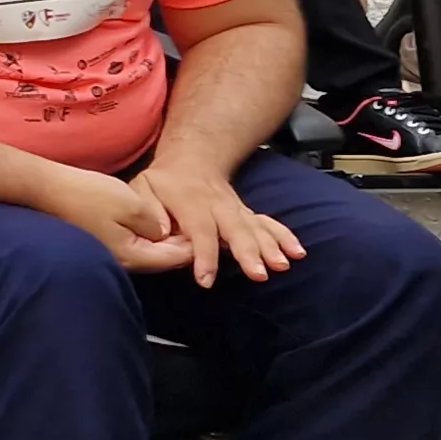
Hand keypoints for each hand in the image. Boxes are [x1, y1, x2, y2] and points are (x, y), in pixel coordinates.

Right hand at [33, 165, 194, 273]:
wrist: (49, 189)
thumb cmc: (89, 194)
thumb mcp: (131, 204)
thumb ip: (157, 224)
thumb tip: (168, 234)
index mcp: (133, 256)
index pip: (176, 257)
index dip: (198, 246)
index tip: (216, 233)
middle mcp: (125, 262)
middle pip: (166, 259)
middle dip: (188, 246)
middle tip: (210, 229)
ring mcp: (115, 254)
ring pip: (154, 252)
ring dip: (171, 241)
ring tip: (190, 224)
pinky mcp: (108, 243)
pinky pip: (140, 244)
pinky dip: (155, 236)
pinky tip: (161, 222)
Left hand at [134, 164, 304, 285]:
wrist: (191, 159)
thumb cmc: (162, 182)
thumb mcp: (142, 189)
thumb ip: (147, 212)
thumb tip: (159, 233)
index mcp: (190, 202)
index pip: (199, 231)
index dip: (203, 255)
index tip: (206, 280)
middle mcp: (218, 205)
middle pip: (235, 229)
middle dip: (248, 252)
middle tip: (259, 274)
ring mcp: (235, 208)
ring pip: (255, 227)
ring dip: (271, 246)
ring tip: (283, 264)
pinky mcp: (246, 213)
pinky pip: (267, 223)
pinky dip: (284, 236)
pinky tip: (298, 252)